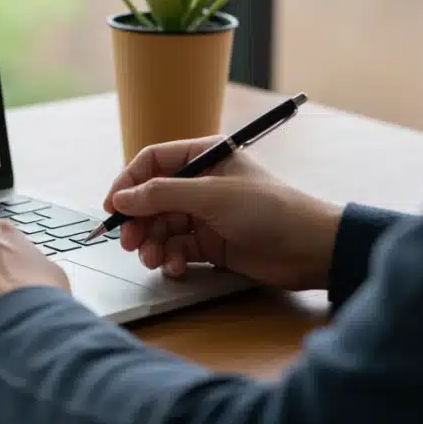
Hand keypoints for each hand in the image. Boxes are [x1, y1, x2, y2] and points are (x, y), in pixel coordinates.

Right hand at [104, 135, 343, 290]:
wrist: (311, 249)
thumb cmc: (270, 210)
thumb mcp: (211, 196)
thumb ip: (162, 195)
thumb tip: (123, 197)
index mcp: (205, 156)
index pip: (153, 162)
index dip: (128, 183)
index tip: (112, 206)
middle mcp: (202, 183)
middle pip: (152, 198)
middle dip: (138, 221)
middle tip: (128, 241)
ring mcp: (206, 214)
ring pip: (162, 226)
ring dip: (152, 243)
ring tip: (152, 259)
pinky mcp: (212, 244)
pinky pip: (178, 248)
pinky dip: (171, 258)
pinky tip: (176, 267)